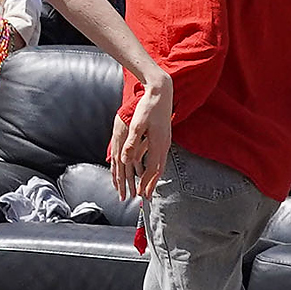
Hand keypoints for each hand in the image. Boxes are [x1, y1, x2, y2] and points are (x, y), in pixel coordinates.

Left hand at [105, 74, 171, 200]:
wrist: (161, 92)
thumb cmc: (148, 107)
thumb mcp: (137, 125)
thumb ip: (132, 143)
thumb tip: (124, 159)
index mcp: (158, 143)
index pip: (152, 169)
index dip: (146, 183)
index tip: (141, 195)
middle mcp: (164, 144)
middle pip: (158, 170)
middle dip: (152, 184)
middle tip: (146, 197)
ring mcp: (166, 141)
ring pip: (161, 163)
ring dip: (154, 176)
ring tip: (148, 186)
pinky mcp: (164, 136)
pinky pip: (160, 156)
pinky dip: (155, 165)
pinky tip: (150, 167)